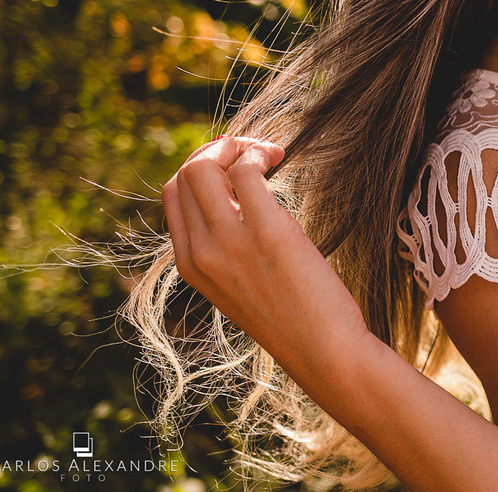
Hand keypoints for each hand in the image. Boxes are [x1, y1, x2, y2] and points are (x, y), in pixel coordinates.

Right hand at [162, 137, 368, 381]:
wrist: (324, 350)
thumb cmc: (295, 314)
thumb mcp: (244, 280)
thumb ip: (231, 242)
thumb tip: (241, 191)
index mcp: (189, 265)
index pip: (173, 194)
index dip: (202, 167)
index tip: (236, 165)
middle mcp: (200, 253)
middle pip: (184, 175)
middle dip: (218, 150)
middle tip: (257, 156)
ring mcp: (228, 243)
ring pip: (203, 166)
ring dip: (238, 147)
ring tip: (271, 156)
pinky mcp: (265, 232)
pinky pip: (245, 171)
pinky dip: (259, 154)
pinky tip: (280, 160)